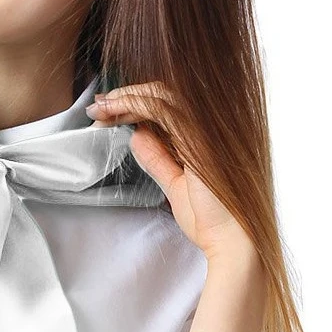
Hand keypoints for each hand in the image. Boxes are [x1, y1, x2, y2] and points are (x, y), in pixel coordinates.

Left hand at [86, 82, 252, 260]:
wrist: (233, 239)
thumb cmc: (212, 218)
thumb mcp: (175, 184)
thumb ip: (158, 158)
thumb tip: (137, 135)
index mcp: (208, 134)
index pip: (170, 103)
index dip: (137, 103)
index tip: (108, 112)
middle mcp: (212, 123)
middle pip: (164, 93)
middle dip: (126, 97)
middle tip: (98, 107)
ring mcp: (209, 125)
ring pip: (162, 94)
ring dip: (126, 99)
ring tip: (100, 109)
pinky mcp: (201, 134)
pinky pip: (163, 108)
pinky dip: (136, 106)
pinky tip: (115, 114)